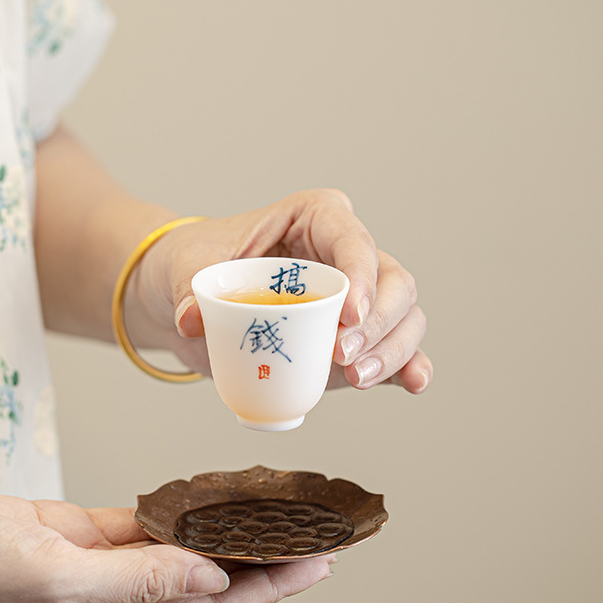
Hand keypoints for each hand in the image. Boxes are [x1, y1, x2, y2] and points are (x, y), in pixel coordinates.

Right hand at [0, 493, 332, 602]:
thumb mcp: (56, 580)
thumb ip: (140, 579)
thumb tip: (213, 576)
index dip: (272, 586)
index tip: (318, 562)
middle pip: (209, 582)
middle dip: (264, 560)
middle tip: (312, 533)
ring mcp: (104, 570)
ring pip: (182, 551)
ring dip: (226, 532)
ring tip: (273, 512)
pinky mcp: (85, 538)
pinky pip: (147, 526)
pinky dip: (180, 511)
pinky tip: (209, 498)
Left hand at [133, 189, 431, 391]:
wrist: (192, 300)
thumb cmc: (198, 265)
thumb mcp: (188, 268)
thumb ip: (191, 290)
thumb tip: (194, 319)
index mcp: (316, 219)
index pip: (354, 240)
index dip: (362, 275)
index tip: (346, 315)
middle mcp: (346, 257)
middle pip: (393, 281)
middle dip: (377, 321)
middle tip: (342, 356)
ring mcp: (356, 300)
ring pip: (404, 317)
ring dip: (391, 350)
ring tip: (357, 378)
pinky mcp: (354, 339)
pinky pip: (395, 350)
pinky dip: (407, 367)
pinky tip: (414, 383)